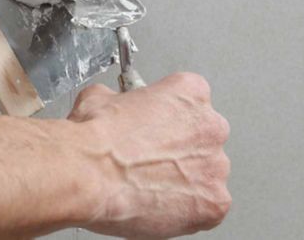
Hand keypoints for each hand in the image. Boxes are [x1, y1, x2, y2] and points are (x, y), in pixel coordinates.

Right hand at [71, 73, 231, 238]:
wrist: (88, 176)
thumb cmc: (94, 140)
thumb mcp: (100, 98)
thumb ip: (122, 100)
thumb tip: (116, 106)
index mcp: (190, 93)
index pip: (189, 101)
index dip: (168, 119)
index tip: (153, 129)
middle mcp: (211, 126)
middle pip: (203, 139)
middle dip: (180, 151)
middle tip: (149, 160)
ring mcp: (216, 167)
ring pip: (206, 175)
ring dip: (184, 180)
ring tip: (149, 186)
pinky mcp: (214, 203)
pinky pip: (207, 207)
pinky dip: (186, 210)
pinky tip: (157, 205)